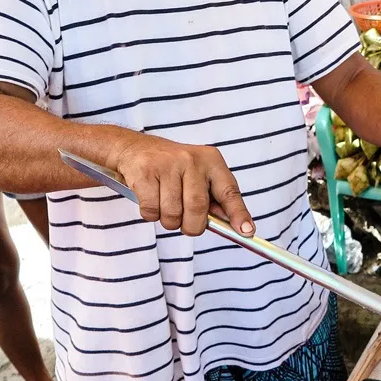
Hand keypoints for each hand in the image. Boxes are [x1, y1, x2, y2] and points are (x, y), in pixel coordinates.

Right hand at [107, 134, 254, 237]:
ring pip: (172, 213)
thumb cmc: (172, 168)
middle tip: (187, 226)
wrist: (134, 148)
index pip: (229, 191)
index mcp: (211, 161)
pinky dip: (151, 215)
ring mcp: (167, 164)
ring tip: (166, 207)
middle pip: (198, 208)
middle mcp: (192, 160)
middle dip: (192, 226)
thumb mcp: (198, 176)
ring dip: (169, 221)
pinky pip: (151, 210)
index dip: (239, 214)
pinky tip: (151, 199)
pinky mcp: (145, 172)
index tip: (247, 231)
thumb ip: (214, 199)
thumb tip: (235, 227)